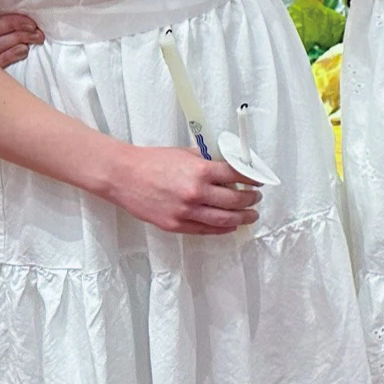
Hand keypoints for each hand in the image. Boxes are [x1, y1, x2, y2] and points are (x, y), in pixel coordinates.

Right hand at [104, 145, 262, 234]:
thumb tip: (232, 168)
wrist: (124, 176)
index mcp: (201, 170)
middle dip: (251, 200)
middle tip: (257, 199)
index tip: (259, 180)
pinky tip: (230, 225)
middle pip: (236, 200)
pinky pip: (205, 230)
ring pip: (224, 220)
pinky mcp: (175, 225)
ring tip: (251, 215)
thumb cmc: (153, 162)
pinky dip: (221, 229)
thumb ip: (209, 162)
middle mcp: (196, 192)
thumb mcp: (186, 154)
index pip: (238, 176)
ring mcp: (186, 211)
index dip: (253, 179)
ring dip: (242, 217)